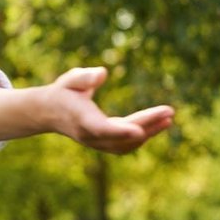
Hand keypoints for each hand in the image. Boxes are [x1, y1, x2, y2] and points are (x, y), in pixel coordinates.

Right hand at [46, 67, 173, 152]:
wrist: (50, 113)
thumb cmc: (63, 92)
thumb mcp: (69, 79)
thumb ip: (84, 77)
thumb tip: (103, 73)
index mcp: (82, 120)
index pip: (102, 129)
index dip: (120, 132)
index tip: (138, 131)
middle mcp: (91, 136)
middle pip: (122, 136)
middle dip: (147, 125)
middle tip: (169, 112)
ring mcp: (98, 143)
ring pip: (127, 144)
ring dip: (149, 132)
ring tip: (169, 118)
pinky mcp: (105, 144)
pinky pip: (126, 145)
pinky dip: (143, 136)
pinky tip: (159, 124)